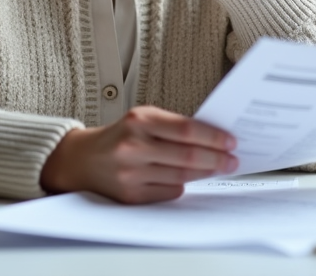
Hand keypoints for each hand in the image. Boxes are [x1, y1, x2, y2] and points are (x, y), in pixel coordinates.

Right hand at [39, 106, 236, 203]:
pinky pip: (169, 193)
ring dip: (204, 173)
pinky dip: (182, 185)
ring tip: (217, 167)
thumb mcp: (143, 119)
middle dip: (217, 159)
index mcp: (139, 121)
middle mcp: (133, 147)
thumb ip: (173, 126)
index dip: (213, 137)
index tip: (231, 141)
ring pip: (182, 176)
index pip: (186, 130)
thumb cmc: (120, 136)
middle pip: (188, 156)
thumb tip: (214, 138)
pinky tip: (188, 178)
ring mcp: (131, 173)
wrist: (83, 159)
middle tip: (233, 160)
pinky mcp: (131, 195)